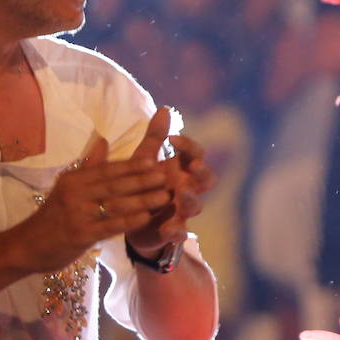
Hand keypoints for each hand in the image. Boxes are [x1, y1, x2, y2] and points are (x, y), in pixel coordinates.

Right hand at [15, 134, 169, 272]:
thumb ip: (89, 166)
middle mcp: (75, 193)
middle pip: (114, 184)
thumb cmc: (53, 216)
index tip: (154, 160)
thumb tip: (103, 140)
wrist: (26, 246)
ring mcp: (77, 214)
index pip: (107, 169)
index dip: (131, 166)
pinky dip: (129, 221)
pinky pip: (109, 226)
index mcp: (74, 179)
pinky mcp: (80, 234)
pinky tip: (147, 218)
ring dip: (142, 199)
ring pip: (115, 204)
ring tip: (165, 196)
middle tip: (166, 175)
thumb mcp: (67, 187)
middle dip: (142, 179)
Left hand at [125, 107, 217, 255]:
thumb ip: (155, 138)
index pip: (196, 155)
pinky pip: (180, 232)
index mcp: (182, 170)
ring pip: (196, 205)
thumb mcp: (144, 160)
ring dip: (190, 199)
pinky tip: (169, 229)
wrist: (132, 221)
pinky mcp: (172, 230)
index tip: (173, 139)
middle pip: (207, 179)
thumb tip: (164, 108)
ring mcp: (182, 210)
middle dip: (202, 172)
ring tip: (180, 193)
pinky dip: (176, 231)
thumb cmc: (143, 186)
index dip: (190, 147)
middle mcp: (187, 188)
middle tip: (193, 166)